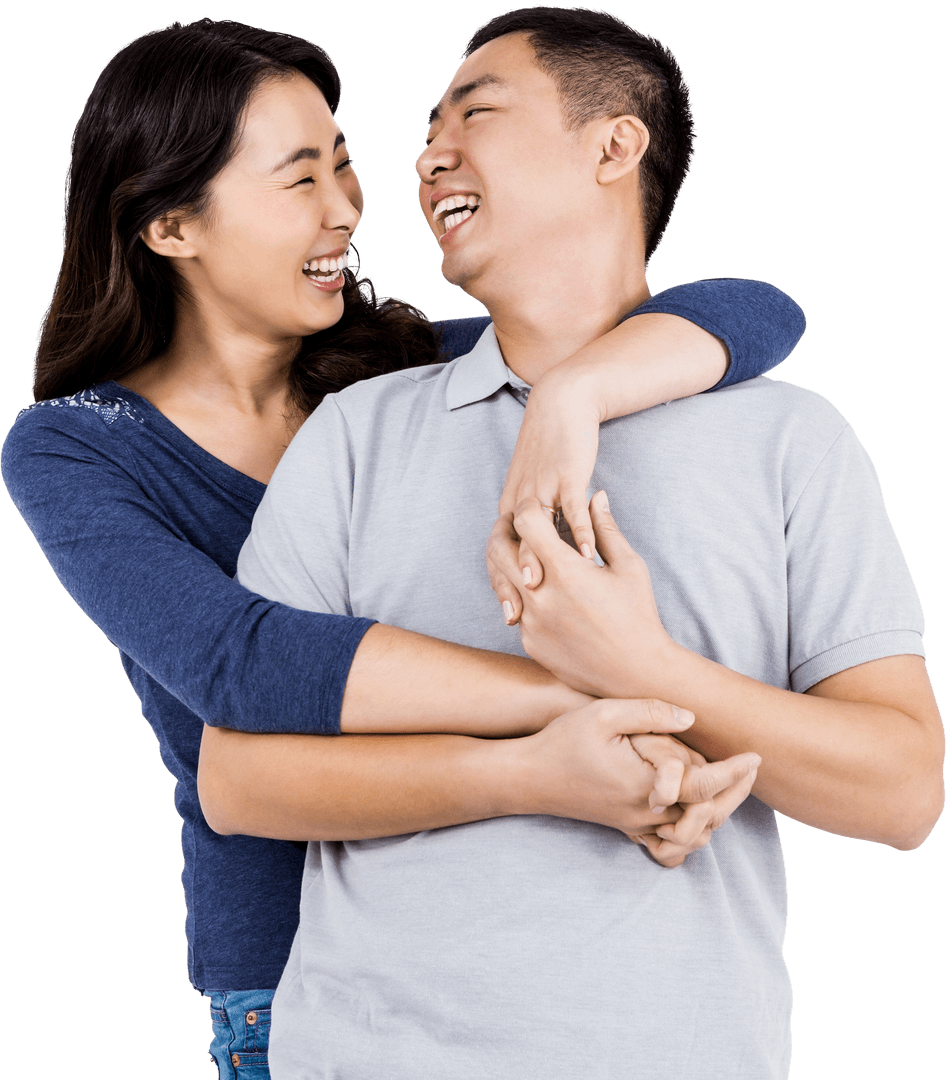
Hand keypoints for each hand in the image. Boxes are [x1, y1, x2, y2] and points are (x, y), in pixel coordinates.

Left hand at [490, 375, 601, 623]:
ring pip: (532, 529)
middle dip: (510, 582)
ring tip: (543, 587)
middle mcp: (519, 501)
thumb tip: (560, 548)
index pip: (497, 553)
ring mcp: (542, 487)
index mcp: (512, 509)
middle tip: (518, 615)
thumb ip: (551, 519)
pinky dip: (578, 529)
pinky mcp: (566, 474)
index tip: (508, 614)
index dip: (498, 584)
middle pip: (508, 547)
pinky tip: (587, 552)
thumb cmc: (561, 451)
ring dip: (535, 559)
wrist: (564, 403)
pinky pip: (570, 506)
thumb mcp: (550, 490)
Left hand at [511, 491, 674, 698]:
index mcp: (566, 571)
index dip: (530, 509)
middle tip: (518, 528)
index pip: (526, 522)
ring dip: (511, 565)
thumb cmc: (639, 616)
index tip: (538, 510)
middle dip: (506, 532)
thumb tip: (596, 495)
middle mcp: (541, 596)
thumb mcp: (629, 567)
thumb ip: (606, 529)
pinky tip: (542, 594)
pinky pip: (516, 610)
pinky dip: (524, 598)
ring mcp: (532, 623)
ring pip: (502, 580)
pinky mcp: (530, 643)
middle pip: (500, 548)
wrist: (636, 673)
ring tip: (528, 558)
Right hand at [511, 696, 759, 865]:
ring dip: (718, 811)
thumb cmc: (564, 742)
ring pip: (693, 833)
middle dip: (736, 793)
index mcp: (645, 786)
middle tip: (753, 769)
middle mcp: (645, 813)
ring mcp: (636, 825)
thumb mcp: (604, 714)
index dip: (735, 772)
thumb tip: (691, 719)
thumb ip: (650, 712)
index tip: (755, 756)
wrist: (528, 778)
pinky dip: (692, 828)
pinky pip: (671, 840)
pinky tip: (699, 806)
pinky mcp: (627, 827)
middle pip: (708, 816)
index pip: (705, 787)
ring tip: (733, 784)